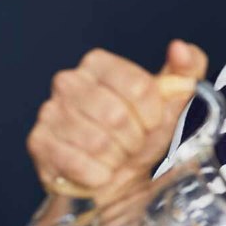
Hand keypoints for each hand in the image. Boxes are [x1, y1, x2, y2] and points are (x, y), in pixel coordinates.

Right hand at [26, 39, 207, 203]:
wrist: (115, 177)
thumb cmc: (139, 134)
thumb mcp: (170, 102)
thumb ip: (185, 70)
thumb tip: (180, 48)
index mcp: (98, 64)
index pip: (140, 86)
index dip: (153, 113)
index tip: (151, 122)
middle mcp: (68, 82)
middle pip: (117, 115)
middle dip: (134, 138)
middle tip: (131, 143)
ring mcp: (50, 112)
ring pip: (98, 142)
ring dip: (116, 157)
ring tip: (114, 155)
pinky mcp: (39, 143)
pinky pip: (80, 164)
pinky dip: (98, 174)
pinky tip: (97, 170)